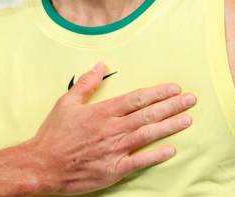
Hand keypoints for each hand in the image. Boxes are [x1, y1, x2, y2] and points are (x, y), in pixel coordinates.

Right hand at [27, 63, 194, 194]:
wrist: (43, 165)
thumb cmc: (54, 134)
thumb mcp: (66, 102)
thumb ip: (86, 83)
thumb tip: (100, 65)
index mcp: (101, 112)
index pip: (136, 98)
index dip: (157, 93)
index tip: (173, 88)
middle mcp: (112, 129)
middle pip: (147, 114)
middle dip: (171, 106)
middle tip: (190, 100)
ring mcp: (114, 150)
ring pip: (148, 134)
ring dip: (169, 126)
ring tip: (187, 119)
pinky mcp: (114, 170)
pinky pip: (140, 161)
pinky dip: (157, 155)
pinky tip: (171, 149)